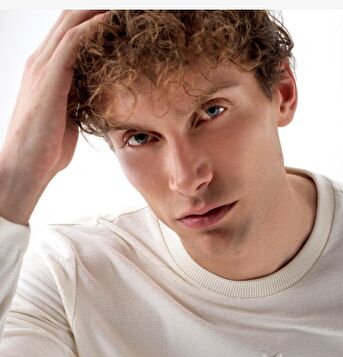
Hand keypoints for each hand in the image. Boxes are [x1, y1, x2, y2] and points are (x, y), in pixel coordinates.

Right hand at [0, 10, 108, 224]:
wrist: (25, 166)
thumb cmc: (46, 149)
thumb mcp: (68, 117)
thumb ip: (78, 100)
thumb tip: (95, 99)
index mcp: (44, 70)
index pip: (69, 32)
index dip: (92, 18)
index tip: (119, 16)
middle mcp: (40, 61)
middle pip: (69, 18)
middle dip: (96, 8)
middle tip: (127, 7)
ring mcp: (42, 67)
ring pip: (70, 22)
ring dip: (97, 11)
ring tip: (124, 7)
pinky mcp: (49, 77)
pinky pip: (72, 41)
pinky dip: (92, 27)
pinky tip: (111, 19)